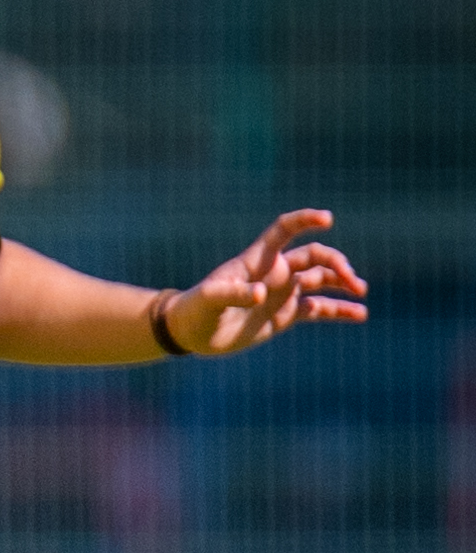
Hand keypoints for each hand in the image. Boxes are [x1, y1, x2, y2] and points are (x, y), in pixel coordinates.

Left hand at [168, 210, 367, 356]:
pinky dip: (340, 310)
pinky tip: (360, 314)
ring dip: (343, 282)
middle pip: (314, 256)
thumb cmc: (195, 310)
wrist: (192, 333)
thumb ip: (232, 294)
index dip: (304, 220)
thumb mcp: (209, 300)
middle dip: (336, 264)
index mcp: (258, 260)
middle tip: (352, 282)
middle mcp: (276, 272)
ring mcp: (283, 292)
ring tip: (360, 291)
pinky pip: (320, 309)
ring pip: (322, 280)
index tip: (327, 219)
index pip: (284, 230)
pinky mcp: (286, 314)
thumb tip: (260, 294)